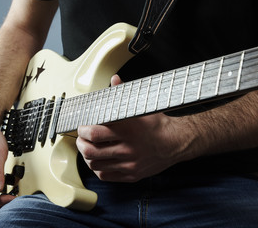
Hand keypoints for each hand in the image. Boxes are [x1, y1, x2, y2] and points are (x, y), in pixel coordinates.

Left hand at [76, 75, 195, 181]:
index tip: (82, 127)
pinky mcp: (132, 174)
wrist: (176, 142)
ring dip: (87, 157)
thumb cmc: (158, 125)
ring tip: (89, 149)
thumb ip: (123, 94)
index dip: (83, 130)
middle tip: (81, 139)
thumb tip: (115, 80)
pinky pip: (106, 176)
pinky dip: (98, 169)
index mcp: (128, 130)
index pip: (95, 133)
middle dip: (81, 144)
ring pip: (96, 165)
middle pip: (91, 151)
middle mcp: (128, 148)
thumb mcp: (141, 107)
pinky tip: (100, 161)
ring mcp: (129, 164)